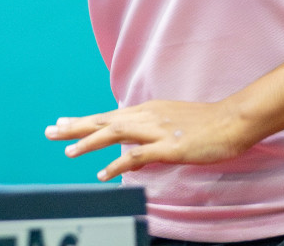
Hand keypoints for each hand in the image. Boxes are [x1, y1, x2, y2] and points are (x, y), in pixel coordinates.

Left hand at [45, 98, 254, 181]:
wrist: (233, 120)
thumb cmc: (208, 123)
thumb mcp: (173, 122)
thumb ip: (152, 131)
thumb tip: (136, 145)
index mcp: (147, 110)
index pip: (108, 115)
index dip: (84, 120)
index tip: (62, 122)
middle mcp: (146, 116)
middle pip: (104, 120)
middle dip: (75, 126)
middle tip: (50, 131)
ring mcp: (156, 130)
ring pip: (114, 133)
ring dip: (89, 142)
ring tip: (68, 151)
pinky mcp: (167, 146)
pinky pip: (136, 156)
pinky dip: (116, 164)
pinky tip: (102, 173)